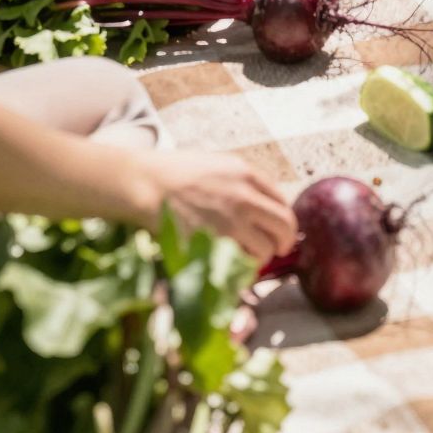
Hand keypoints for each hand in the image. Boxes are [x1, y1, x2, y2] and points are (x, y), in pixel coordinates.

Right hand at [151, 150, 297, 264]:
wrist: (148, 184)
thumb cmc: (178, 173)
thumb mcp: (219, 164)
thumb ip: (244, 182)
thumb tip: (263, 203)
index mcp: (247, 175)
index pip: (283, 201)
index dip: (284, 219)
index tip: (280, 229)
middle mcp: (245, 198)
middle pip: (284, 226)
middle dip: (284, 241)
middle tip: (279, 249)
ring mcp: (230, 222)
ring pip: (266, 249)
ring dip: (262, 256)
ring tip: (250, 258)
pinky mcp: (214, 243)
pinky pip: (240, 263)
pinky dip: (241, 268)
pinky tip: (233, 264)